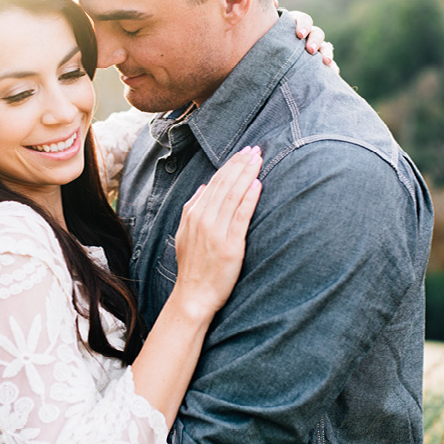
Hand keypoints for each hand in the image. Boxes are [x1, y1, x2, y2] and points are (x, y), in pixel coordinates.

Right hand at [173, 146, 262, 318]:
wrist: (193, 295)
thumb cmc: (192, 267)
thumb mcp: (184, 234)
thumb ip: (192, 208)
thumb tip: (204, 187)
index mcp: (193, 214)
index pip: (214, 183)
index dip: (230, 165)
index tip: (243, 152)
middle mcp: (203, 219)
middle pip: (224, 185)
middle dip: (241, 164)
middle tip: (255, 148)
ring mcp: (216, 232)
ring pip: (233, 195)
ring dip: (247, 174)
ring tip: (259, 159)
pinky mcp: (230, 245)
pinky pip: (241, 216)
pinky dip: (249, 198)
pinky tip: (257, 184)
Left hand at [273, 0, 338, 73]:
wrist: (266, 59)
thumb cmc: (266, 38)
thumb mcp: (267, 26)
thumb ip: (270, 15)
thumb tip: (274, 1)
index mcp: (295, 24)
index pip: (304, 20)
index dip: (303, 25)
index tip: (299, 35)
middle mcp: (307, 34)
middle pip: (317, 33)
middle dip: (315, 41)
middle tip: (310, 50)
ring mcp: (314, 48)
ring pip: (325, 48)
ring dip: (327, 53)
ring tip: (326, 62)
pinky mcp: (317, 62)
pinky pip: (329, 65)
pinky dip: (332, 68)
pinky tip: (333, 72)